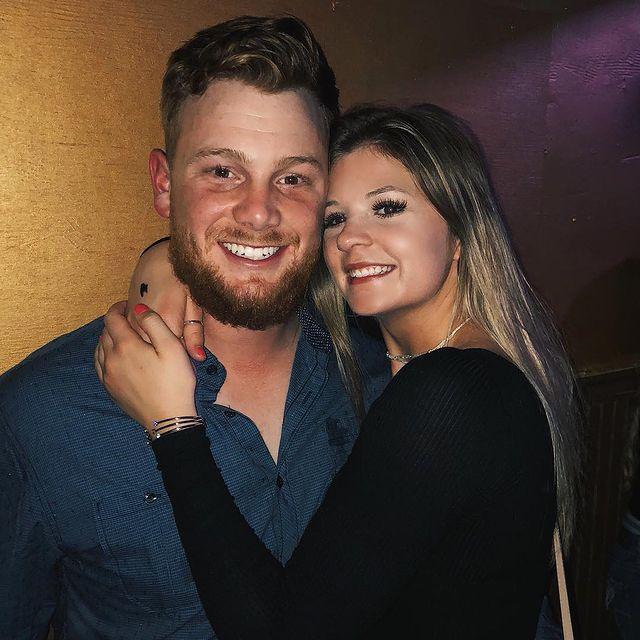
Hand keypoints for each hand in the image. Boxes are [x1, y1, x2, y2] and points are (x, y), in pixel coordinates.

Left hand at [95, 302, 197, 431]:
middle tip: (128, 318)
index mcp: (126, 346)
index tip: (128, 304)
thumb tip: (138, 308)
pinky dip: (104, 354)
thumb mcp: (173, 347)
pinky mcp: (110, 389)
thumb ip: (154, 323)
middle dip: (114, 321)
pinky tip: (114, 355)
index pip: (112, 318)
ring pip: (99, 348)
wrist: (169, 419)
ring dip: (108, 337)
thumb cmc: (175, 382)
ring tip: (122, 335)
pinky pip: (99, 365)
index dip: (118, 307)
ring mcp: (108, 376)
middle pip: (105, 332)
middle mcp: (111, 359)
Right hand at [126, 239, 204, 360]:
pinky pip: (132, 337)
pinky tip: (151, 336)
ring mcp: (132, 320)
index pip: (174, 354)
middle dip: (167, 355)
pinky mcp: (125, 317)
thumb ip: (195, 333)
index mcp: (167, 321)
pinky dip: (142, 340)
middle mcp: (145, 323)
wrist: (158, 259)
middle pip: (156, 353)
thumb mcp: (194, 305)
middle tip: (176, 346)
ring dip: (153, 348)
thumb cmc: (182, 281)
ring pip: (142, 347)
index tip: (188, 356)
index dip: (182, 359)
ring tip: (164, 340)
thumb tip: (198, 358)